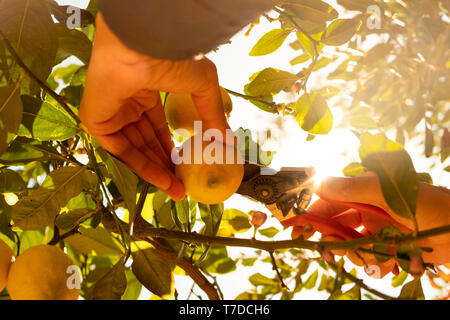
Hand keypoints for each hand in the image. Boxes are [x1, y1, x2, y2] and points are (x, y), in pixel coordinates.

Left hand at [80, 14, 228, 200]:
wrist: (142, 47)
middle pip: (145, 140)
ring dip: (156, 170)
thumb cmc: (171, 58)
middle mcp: (126, 101)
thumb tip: (228, 141)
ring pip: (134, 148)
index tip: (185, 164)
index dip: (170, 146)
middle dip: (164, 163)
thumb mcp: (202, 88)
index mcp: (145, 87)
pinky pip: (121, 150)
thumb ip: (212, 116)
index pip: (155, 124)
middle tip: (182, 184)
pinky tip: (165, 182)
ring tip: (177, 190)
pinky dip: (143, 168)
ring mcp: (110, 111)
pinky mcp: (96, 120)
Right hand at [282, 172, 449, 276]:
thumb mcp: (388, 192)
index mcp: (363, 194)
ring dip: (361, 256)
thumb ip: (352, 187)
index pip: (327, 203)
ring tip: (379, 258)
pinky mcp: (391, 249)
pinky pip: (373, 261)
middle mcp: (367, 212)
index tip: (296, 230)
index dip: (310, 215)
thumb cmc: (429, 205)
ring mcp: (379, 232)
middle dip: (332, 242)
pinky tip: (394, 264)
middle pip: (336, 229)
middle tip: (330, 254)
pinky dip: (379, 265)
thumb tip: (318, 183)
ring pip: (352, 248)